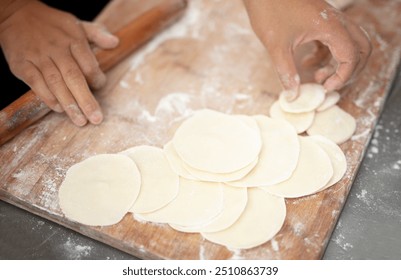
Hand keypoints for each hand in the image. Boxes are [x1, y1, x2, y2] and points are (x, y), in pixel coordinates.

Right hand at [0, 1, 118, 125]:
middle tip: (96, 119)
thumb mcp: (76, 23)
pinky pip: (36, 84)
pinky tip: (59, 109)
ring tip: (80, 121)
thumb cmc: (52, 24)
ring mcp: (38, 58)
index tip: (100, 87)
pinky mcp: (22, 65)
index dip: (97, 79)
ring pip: (56, 84)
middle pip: (74, 78)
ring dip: (69, 105)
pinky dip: (48, 98)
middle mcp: (57, 50)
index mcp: (73, 40)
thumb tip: (115, 43)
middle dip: (86, 100)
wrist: (15, 14)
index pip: (89, 64)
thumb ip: (96, 34)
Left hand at [243, 0, 370, 99]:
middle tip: (331, 84)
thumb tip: (293, 96)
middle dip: (350, 70)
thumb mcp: (276, 46)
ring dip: (338, 64)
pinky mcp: (319, 20)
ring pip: (349, 44)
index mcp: (331, 27)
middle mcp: (336, 21)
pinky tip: (307, 63)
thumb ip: (286, 72)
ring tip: (318, 78)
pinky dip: (326, 55)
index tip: (326, 88)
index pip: (352, 56)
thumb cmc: (269, 10)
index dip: (343, 77)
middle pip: (361, 48)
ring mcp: (329, 20)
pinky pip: (333, 40)